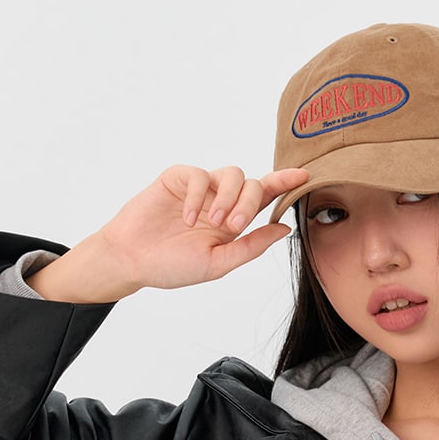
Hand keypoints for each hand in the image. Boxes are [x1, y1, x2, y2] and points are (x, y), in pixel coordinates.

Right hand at [93, 163, 310, 290]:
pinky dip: (197, 196)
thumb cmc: (174, 266)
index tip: (304, 176)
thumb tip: (284, 229)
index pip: (265, 197)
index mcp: (235, 222)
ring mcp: (200, 188)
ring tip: (215, 222)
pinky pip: (198, 175)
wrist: (134, 260)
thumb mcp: (219, 263)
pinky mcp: (178, 178)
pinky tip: (187, 218)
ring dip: (229, 197)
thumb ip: (251, 246)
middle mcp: (221, 201)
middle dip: (250, 202)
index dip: (284, 184)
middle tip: (234, 225)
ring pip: (231, 174)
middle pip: (252, 184)